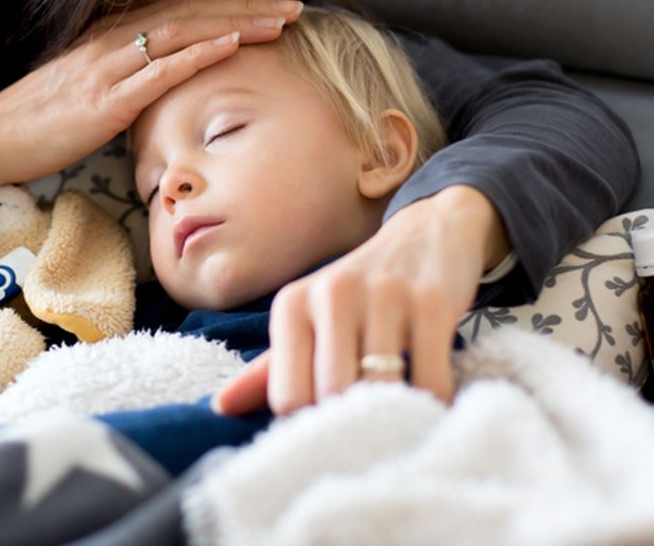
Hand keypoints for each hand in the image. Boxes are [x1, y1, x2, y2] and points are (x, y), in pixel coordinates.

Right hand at [0, 0, 302, 190]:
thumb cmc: (40, 122)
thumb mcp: (88, 90)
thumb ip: (126, 78)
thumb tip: (164, 83)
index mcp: (111, 35)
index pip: (181, 8)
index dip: (229, 3)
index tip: (271, 4)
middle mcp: (112, 40)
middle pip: (191, 10)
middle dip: (247, 5)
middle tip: (295, 5)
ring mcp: (108, 66)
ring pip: (182, 32)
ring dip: (235, 23)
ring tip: (278, 21)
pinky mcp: (105, 99)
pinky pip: (158, 71)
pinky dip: (198, 55)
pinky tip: (231, 45)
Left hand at [214, 185, 507, 414]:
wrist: (427, 234)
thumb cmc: (358, 292)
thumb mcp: (309, 320)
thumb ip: (268, 368)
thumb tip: (220, 408)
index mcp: (292, 304)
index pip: (287, 396)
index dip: (311, 420)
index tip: (330, 417)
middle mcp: (332, 294)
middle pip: (332, 395)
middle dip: (353, 418)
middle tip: (368, 418)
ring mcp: (384, 295)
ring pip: (381, 389)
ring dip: (394, 411)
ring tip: (399, 406)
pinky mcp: (432, 302)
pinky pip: (430, 380)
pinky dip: (433, 400)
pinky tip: (430, 392)